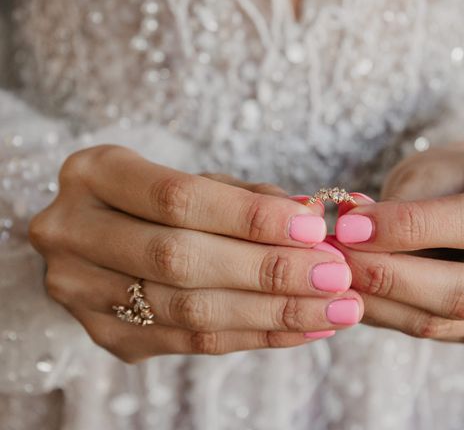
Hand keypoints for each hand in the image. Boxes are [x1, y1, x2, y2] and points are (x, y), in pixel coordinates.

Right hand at [29, 145, 361, 362]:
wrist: (105, 236)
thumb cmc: (161, 199)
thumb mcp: (197, 182)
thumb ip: (249, 198)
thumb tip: (311, 214)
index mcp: (94, 175)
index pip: (177, 198)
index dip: (248, 216)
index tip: (314, 227)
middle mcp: (74, 233)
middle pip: (181, 260)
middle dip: (269, 271)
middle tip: (335, 276)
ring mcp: (82, 292)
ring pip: (189, 311)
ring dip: (272, 312)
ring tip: (334, 309)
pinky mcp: (108, 335)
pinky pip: (191, 343)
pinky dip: (255, 336)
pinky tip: (303, 329)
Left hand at [331, 138, 463, 344]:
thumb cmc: (458, 175)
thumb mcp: (434, 169)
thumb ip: (400, 204)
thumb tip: (348, 234)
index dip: (412, 228)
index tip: (349, 226)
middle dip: (392, 279)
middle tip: (335, 261)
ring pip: (447, 321)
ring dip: (379, 302)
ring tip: (332, 276)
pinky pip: (435, 330)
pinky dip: (387, 313)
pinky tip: (354, 293)